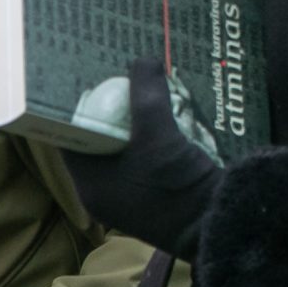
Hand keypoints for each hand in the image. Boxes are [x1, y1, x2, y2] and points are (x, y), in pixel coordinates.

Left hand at [58, 58, 222, 260]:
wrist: (218, 225)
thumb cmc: (175, 186)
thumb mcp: (158, 134)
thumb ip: (147, 94)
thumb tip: (144, 60)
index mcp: (89, 184)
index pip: (69, 139)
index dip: (74, 109)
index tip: (84, 80)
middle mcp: (104, 191)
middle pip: (96, 141)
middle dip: (106, 110)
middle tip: (112, 77)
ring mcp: (129, 195)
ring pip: (122, 148)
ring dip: (131, 121)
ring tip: (136, 88)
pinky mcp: (154, 193)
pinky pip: (143, 157)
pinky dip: (149, 136)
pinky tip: (161, 113)